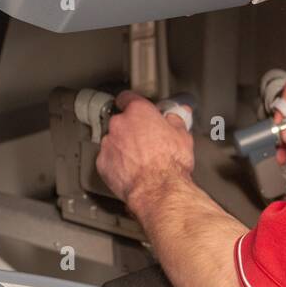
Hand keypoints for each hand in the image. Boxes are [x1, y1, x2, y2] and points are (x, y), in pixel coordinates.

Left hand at [96, 90, 194, 211]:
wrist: (159, 189)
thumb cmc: (170, 164)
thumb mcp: (183, 136)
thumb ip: (176, 120)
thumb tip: (177, 115)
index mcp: (139, 112)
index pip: (128, 97)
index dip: (133, 102)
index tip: (137, 108)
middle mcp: (120, 124)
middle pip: (122, 121)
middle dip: (132, 128)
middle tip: (147, 140)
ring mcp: (108, 143)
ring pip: (114, 140)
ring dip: (123, 146)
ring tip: (141, 159)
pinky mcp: (102, 163)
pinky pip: (108, 158)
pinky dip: (117, 163)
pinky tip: (132, 170)